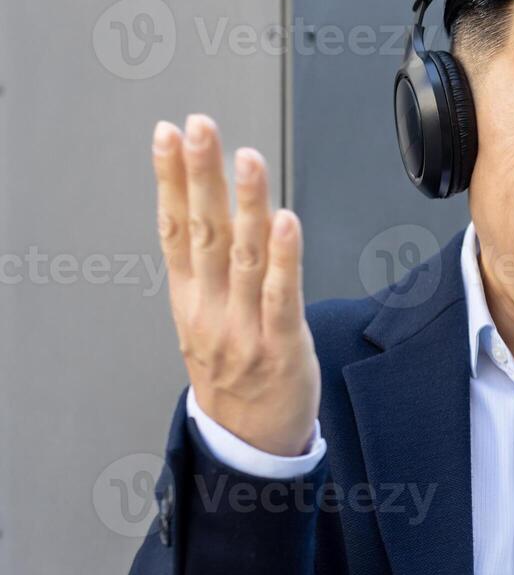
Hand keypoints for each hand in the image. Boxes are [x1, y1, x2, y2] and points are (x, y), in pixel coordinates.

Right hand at [153, 114, 320, 455]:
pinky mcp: (280, 346)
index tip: (167, 135)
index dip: (169, 179)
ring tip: (247, 159)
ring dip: (245, 203)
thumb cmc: (235, 379)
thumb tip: (210, 214)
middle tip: (199, 128)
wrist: (248, 446)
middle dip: (201, 174)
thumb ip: (208, 272)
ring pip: (241, 256)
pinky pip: (280, 296)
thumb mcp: (204, 322)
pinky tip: (284, 221)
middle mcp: (210, 309)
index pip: (174, 227)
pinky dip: (282, 258)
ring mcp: (243, 328)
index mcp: (190, 299)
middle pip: (202, 231)